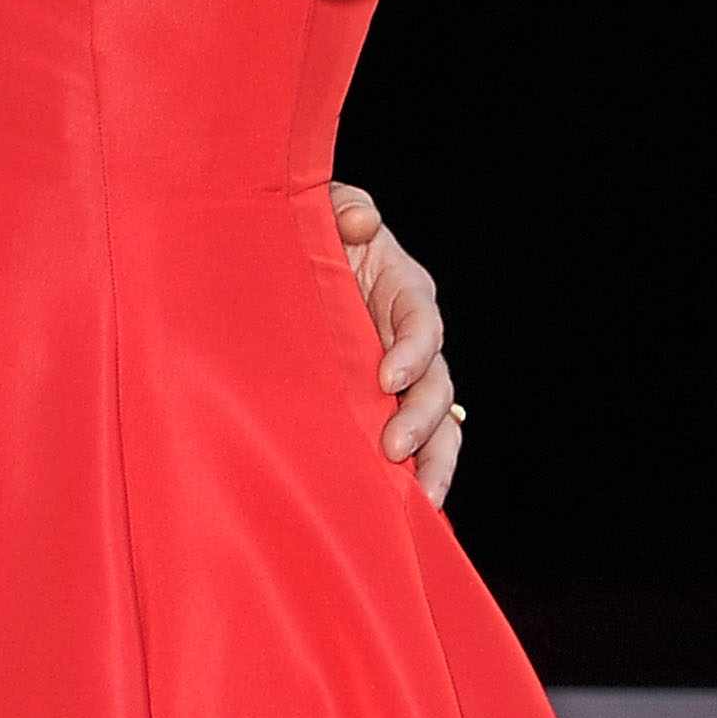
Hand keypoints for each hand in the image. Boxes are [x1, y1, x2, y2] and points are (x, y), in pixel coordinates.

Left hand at [331, 181, 462, 506]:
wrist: (277, 268)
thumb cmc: (305, 233)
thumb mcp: (320, 208)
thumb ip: (343, 209)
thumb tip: (359, 224)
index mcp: (402, 289)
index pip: (422, 320)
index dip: (413, 349)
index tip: (388, 377)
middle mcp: (409, 339)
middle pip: (438, 383)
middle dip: (423, 419)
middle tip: (396, 448)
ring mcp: (398, 378)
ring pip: (438, 424)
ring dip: (433, 460)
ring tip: (420, 498)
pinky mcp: (379, 408)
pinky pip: (412, 446)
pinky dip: (415, 475)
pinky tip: (405, 509)